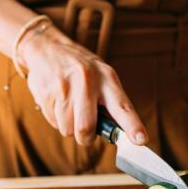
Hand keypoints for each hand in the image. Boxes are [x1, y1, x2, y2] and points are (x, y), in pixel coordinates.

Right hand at [17, 24, 147, 145]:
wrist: (48, 48)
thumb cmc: (81, 68)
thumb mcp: (102, 76)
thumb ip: (111, 103)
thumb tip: (118, 134)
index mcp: (107, 78)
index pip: (123, 106)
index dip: (132, 125)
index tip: (141, 140)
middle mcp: (87, 81)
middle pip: (86, 128)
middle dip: (85, 137)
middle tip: (86, 132)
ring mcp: (64, 87)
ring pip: (67, 129)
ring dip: (69, 126)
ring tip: (70, 107)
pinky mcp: (46, 93)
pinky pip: (53, 122)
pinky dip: (56, 119)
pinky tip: (58, 102)